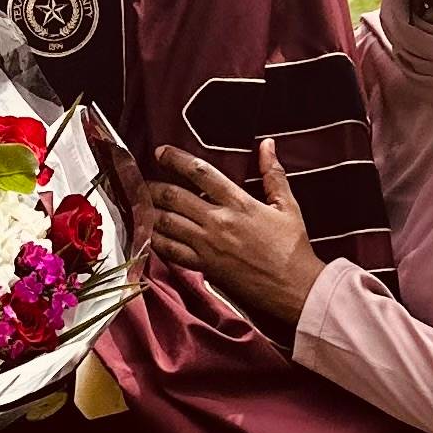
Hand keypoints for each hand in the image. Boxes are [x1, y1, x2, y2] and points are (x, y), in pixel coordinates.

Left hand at [148, 138, 323, 331]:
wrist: (294, 288)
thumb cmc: (293, 247)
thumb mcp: (287, 205)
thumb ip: (273, 173)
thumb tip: (267, 144)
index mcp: (239, 203)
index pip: (200, 173)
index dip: (176, 159)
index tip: (160, 152)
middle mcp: (218, 222)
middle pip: (174, 197)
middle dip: (153, 185)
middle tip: (141, 180)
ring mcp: (208, 246)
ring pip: (167, 223)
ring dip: (149, 210)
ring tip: (138, 202)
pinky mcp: (204, 266)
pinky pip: (171, 251)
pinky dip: (156, 240)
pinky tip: (147, 233)